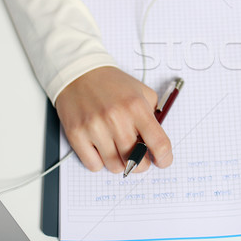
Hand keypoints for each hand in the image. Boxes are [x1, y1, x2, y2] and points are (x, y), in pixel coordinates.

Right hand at [55, 66, 172, 172]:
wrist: (80, 73)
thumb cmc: (112, 84)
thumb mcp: (142, 92)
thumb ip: (154, 116)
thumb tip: (158, 143)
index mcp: (136, 107)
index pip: (159, 143)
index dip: (164, 158)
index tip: (163, 161)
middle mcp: (116, 118)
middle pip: (137, 161)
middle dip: (142, 164)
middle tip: (140, 157)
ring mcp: (95, 128)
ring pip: (115, 167)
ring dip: (121, 163)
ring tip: (119, 150)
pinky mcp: (76, 135)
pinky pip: (94, 165)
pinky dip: (100, 162)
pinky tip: (102, 148)